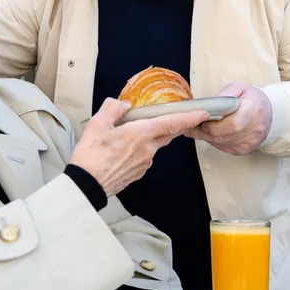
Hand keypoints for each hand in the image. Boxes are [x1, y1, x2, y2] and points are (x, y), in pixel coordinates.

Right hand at [70, 98, 208, 196]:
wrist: (87, 185)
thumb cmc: (91, 157)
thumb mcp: (97, 124)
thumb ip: (113, 108)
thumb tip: (123, 105)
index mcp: (140, 134)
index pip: (171, 123)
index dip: (189, 117)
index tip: (202, 113)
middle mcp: (147, 149)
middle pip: (167, 133)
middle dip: (177, 125)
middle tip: (182, 117)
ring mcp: (144, 162)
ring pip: (154, 144)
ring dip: (152, 136)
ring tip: (134, 131)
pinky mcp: (139, 172)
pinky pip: (146, 155)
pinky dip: (142, 147)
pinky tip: (127, 147)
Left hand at [187, 82, 272, 155]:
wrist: (268, 113)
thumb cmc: (252, 100)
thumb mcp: (239, 88)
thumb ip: (223, 94)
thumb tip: (208, 104)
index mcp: (252, 110)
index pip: (233, 124)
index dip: (215, 124)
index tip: (205, 119)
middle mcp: (253, 129)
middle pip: (223, 136)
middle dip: (205, 130)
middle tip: (197, 122)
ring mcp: (249, 142)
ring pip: (220, 143)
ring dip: (207, 136)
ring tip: (204, 125)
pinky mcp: (244, 150)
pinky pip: (223, 147)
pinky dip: (215, 141)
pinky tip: (215, 132)